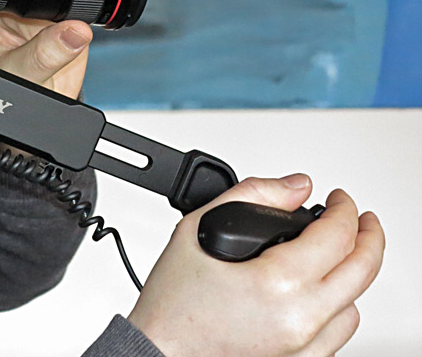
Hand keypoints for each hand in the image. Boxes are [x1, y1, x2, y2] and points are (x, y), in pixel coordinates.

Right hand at [128, 175, 384, 356]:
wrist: (159, 349)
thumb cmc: (172, 300)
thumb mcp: (198, 227)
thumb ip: (253, 195)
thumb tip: (296, 185)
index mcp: (277, 284)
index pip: (337, 237)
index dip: (345, 208)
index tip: (339, 198)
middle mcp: (300, 320)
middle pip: (362, 271)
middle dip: (368, 235)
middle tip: (360, 217)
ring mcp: (303, 347)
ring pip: (356, 305)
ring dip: (353, 273)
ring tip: (336, 252)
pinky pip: (339, 335)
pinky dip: (339, 306)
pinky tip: (321, 289)